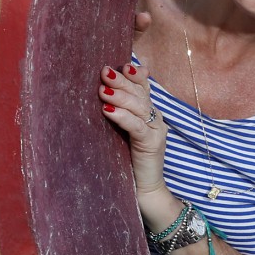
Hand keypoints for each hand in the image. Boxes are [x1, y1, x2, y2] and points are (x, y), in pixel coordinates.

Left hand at [98, 58, 169, 203]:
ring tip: (103, 90)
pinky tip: (108, 110)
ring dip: (120, 96)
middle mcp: (155, 119)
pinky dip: (123, 116)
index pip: (143, 88)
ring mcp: (156, 131)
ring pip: (140, 107)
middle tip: (104, 71)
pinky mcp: (152, 144)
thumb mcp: (121, 133)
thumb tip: (98, 95)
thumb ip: (117, 115)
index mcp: (149, 114)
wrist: (144, 190)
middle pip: (141, 93)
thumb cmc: (128, 161)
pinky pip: (137, 126)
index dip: (134, 75)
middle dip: (122, 81)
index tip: (121, 65)